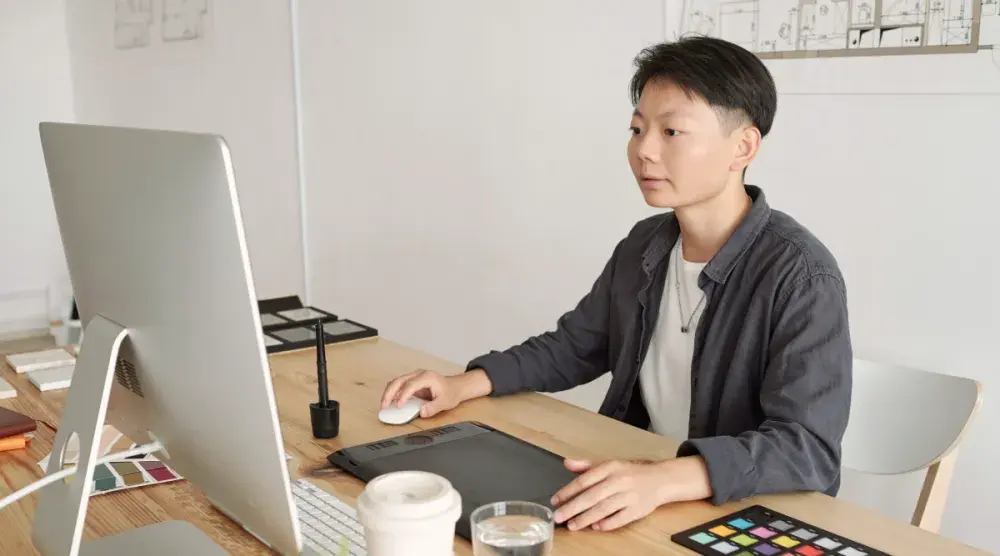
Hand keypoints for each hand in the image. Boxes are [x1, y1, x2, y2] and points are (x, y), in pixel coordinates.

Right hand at [379, 369, 491, 417]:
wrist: (455, 387)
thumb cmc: (451, 393)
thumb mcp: (445, 402)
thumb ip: (433, 408)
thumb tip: (422, 412)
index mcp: (427, 377)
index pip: (410, 385)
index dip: (403, 395)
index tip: (399, 406)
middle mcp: (419, 374)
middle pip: (399, 381)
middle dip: (389, 393)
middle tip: (384, 405)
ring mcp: (414, 377)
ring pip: (396, 381)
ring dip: (388, 392)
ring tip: (384, 405)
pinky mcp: (412, 381)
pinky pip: (398, 385)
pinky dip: (392, 392)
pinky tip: (390, 401)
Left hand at [550, 456, 710, 531]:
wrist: (660, 479)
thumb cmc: (631, 472)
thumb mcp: (609, 464)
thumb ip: (586, 466)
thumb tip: (566, 463)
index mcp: (610, 467)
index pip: (585, 480)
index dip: (568, 491)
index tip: (556, 500)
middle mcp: (619, 480)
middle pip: (592, 496)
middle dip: (573, 508)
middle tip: (559, 516)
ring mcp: (629, 495)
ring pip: (604, 508)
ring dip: (586, 518)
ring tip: (572, 525)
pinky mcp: (638, 509)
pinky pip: (620, 518)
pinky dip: (607, 524)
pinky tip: (595, 527)